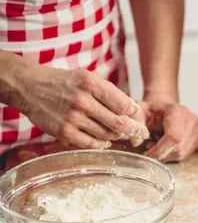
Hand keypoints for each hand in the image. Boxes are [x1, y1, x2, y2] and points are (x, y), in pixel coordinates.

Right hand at [13, 65, 149, 148]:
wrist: (30, 87)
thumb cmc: (65, 84)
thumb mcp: (88, 78)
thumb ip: (110, 93)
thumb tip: (134, 111)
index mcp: (91, 83)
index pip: (124, 104)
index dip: (135, 113)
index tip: (138, 117)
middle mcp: (82, 100)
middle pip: (119, 122)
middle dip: (135, 130)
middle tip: (142, 134)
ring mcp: (72, 117)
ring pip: (107, 134)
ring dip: (116, 136)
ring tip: (118, 134)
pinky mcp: (63, 132)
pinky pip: (91, 143)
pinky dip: (102, 144)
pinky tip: (104, 141)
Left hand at [133, 95, 197, 162]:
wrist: (164, 106)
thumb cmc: (152, 110)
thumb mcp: (140, 112)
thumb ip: (137, 123)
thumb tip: (136, 141)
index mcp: (177, 111)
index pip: (173, 137)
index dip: (160, 150)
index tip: (147, 153)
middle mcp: (191, 119)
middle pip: (178, 148)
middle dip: (162, 153)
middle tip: (150, 147)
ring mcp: (197, 128)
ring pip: (182, 153)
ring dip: (167, 154)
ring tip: (158, 144)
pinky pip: (186, 154)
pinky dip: (173, 154)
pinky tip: (167, 145)